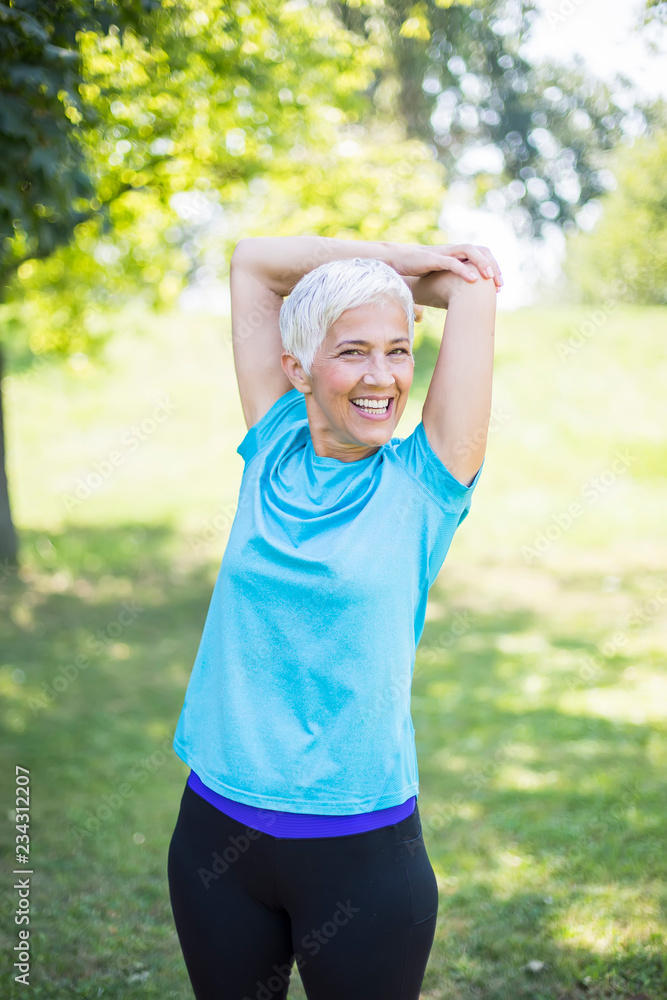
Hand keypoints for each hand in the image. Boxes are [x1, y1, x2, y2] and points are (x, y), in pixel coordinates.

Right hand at [383, 241, 502, 289]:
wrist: (394, 260)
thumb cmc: (414, 271)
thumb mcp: (435, 278)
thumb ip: (446, 286)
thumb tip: (452, 304)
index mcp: (455, 253)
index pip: (481, 254)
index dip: (493, 267)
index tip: (498, 286)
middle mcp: (452, 250)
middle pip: (480, 251)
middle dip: (493, 266)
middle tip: (500, 285)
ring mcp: (444, 253)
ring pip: (469, 252)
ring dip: (482, 264)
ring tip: (490, 279)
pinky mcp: (433, 258)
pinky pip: (452, 262)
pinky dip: (464, 270)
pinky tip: (473, 280)